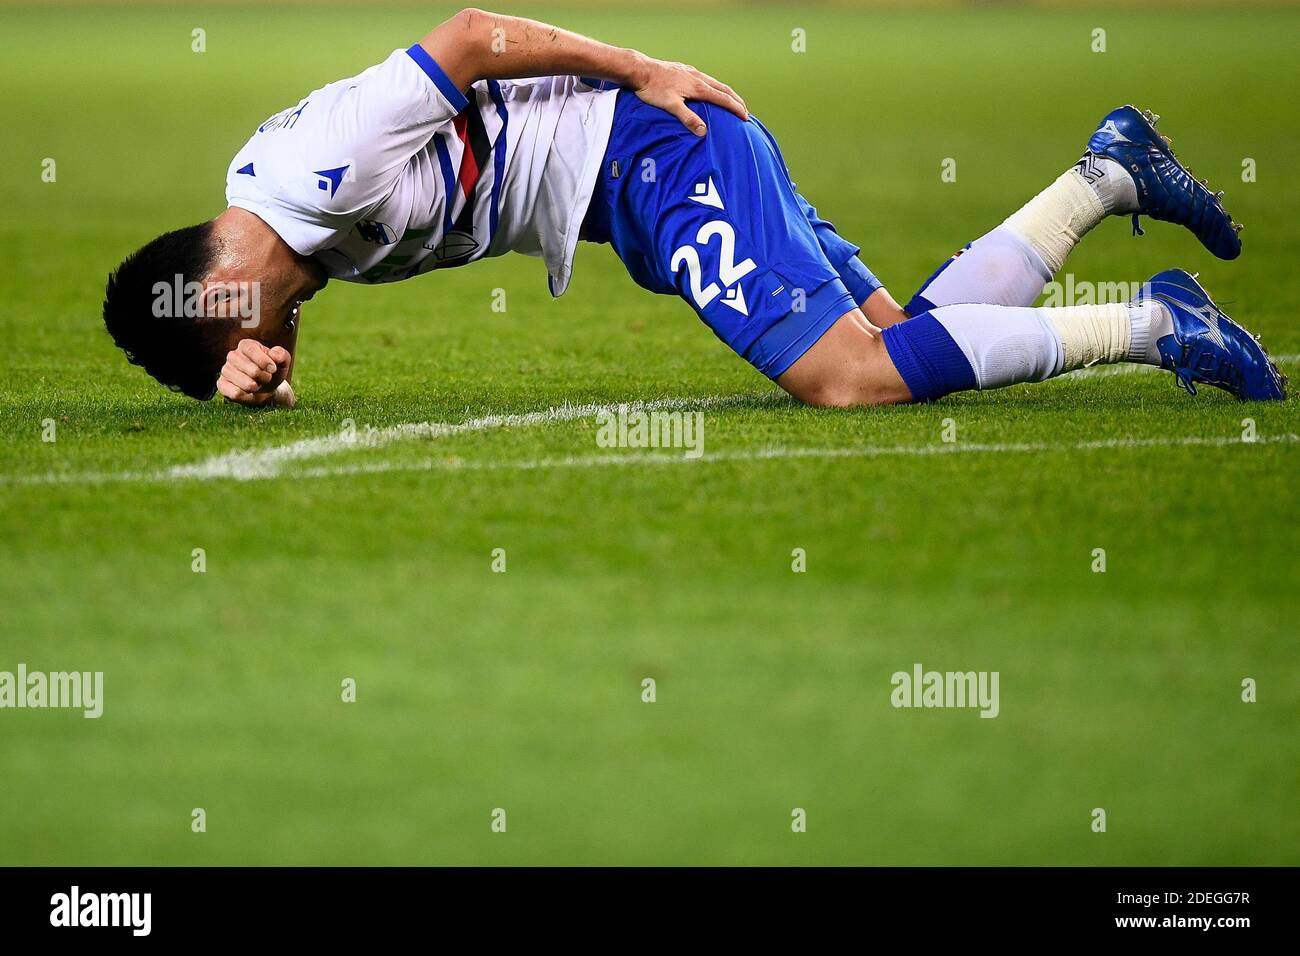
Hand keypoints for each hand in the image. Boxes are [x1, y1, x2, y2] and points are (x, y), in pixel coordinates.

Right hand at [216, 338, 292, 407]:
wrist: (266, 388)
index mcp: (246, 345)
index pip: (251, 349)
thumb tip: (273, 355)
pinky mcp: (222, 384)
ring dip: (257, 387)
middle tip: (266, 378)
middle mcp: (232, 355)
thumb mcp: (283, 361)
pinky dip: (247, 396)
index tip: (273, 369)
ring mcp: (225, 370)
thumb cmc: (272, 371)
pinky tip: (248, 392)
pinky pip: (235, 393)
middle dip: (265, 378)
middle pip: (253, 370)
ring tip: (257, 384)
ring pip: (246, 384)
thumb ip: (282, 355)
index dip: (265, 361)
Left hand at [629, 55, 747, 135]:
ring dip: (725, 92)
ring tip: (730, 101)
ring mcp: (691, 72)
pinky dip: (712, 86)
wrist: (640, 70)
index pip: (723, 98)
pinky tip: (708, 89)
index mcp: (698, 86)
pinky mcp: (683, 70)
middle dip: (735, 100)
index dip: (736, 108)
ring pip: (714, 82)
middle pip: (723, 88)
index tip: (745, 117)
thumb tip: (703, 131)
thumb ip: (687, 118)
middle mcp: (698, 77)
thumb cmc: (654, 88)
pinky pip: (704, 79)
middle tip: (744, 111)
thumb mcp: (671, 105)